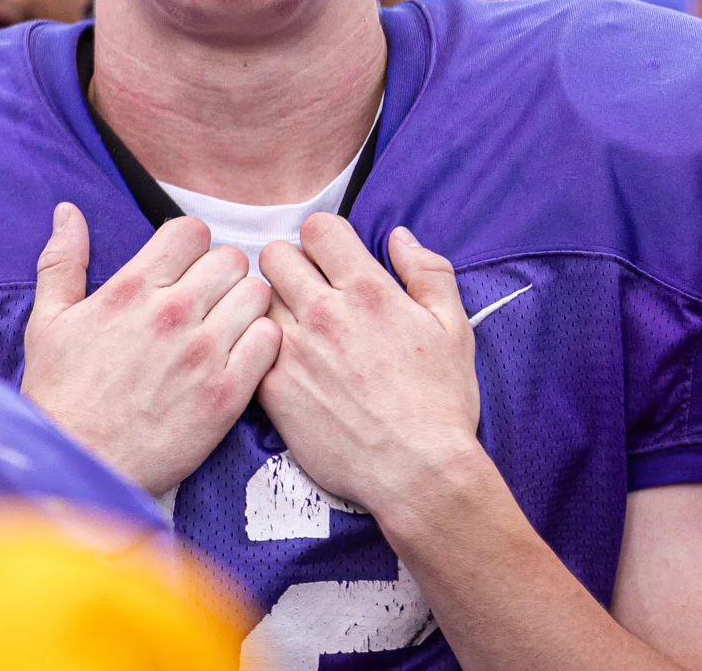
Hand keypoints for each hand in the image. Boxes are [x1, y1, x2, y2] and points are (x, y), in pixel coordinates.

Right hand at [21, 202, 280, 494]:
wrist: (79, 466)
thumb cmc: (61, 395)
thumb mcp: (48, 321)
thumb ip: (62, 260)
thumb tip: (67, 212)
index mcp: (131, 289)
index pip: (191, 231)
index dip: (192, 244)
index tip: (185, 267)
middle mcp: (171, 313)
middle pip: (231, 258)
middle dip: (222, 273)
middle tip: (209, 299)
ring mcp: (202, 354)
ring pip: (257, 294)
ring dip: (247, 304)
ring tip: (229, 325)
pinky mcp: (225, 395)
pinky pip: (270, 342)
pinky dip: (262, 342)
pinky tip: (241, 355)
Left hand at [257, 216, 481, 517]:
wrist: (417, 472)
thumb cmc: (441, 403)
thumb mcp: (454, 328)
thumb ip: (428, 272)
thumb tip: (399, 236)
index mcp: (368, 290)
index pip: (317, 228)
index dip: (324, 239)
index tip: (331, 260)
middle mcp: (324, 313)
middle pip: (275, 255)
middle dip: (290, 265)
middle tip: (306, 291)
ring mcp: (293, 351)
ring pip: (256, 299)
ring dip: (273, 306)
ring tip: (295, 330)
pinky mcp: (272, 389)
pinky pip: (247, 346)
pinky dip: (259, 348)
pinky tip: (285, 364)